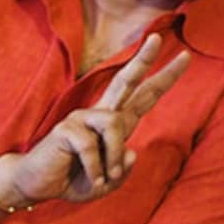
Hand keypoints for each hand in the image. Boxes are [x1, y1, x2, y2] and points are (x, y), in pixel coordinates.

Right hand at [1, 34, 190, 203]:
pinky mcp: (67, 128)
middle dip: (144, 60)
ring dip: (114, 157)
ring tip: (107, 176)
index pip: (145, 95)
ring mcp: (82, 117)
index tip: (186, 57)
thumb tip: (133, 152)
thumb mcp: (107, 183)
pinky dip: (95, 167)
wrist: (37, 185)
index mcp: (117, 123)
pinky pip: (91, 146)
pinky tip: (92, 177)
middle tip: (159, 38)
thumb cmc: (74, 180)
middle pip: (126, 80)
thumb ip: (123, 172)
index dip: (165, 77)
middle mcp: (102, 114)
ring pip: (114, 124)